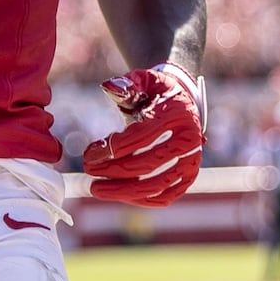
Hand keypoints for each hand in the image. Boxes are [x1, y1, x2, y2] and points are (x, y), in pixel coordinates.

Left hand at [82, 63, 205, 206]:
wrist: (183, 102)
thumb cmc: (156, 92)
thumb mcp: (143, 80)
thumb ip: (125, 84)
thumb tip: (108, 86)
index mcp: (177, 115)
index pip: (140, 138)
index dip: (111, 149)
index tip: (88, 155)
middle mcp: (189, 141)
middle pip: (147, 165)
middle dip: (112, 171)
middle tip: (88, 171)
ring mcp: (192, 162)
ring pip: (156, 186)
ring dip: (122, 192)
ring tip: (97, 188)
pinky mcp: (189, 177)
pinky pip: (165, 196)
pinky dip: (140, 200)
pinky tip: (119, 194)